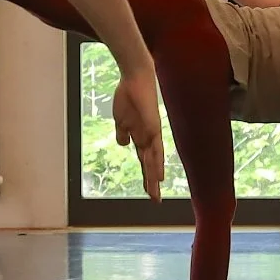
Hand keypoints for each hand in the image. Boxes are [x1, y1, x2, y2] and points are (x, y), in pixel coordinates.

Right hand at [110, 69, 165, 199]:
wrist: (134, 79)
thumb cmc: (127, 96)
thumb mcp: (121, 120)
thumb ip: (123, 133)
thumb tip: (123, 145)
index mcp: (141, 136)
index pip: (145, 160)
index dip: (147, 175)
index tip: (149, 191)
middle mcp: (149, 137)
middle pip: (150, 164)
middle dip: (151, 182)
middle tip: (155, 200)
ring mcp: (152, 133)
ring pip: (154, 160)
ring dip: (154, 177)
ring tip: (156, 194)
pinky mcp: (154, 127)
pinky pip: (156, 148)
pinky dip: (157, 163)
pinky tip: (158, 175)